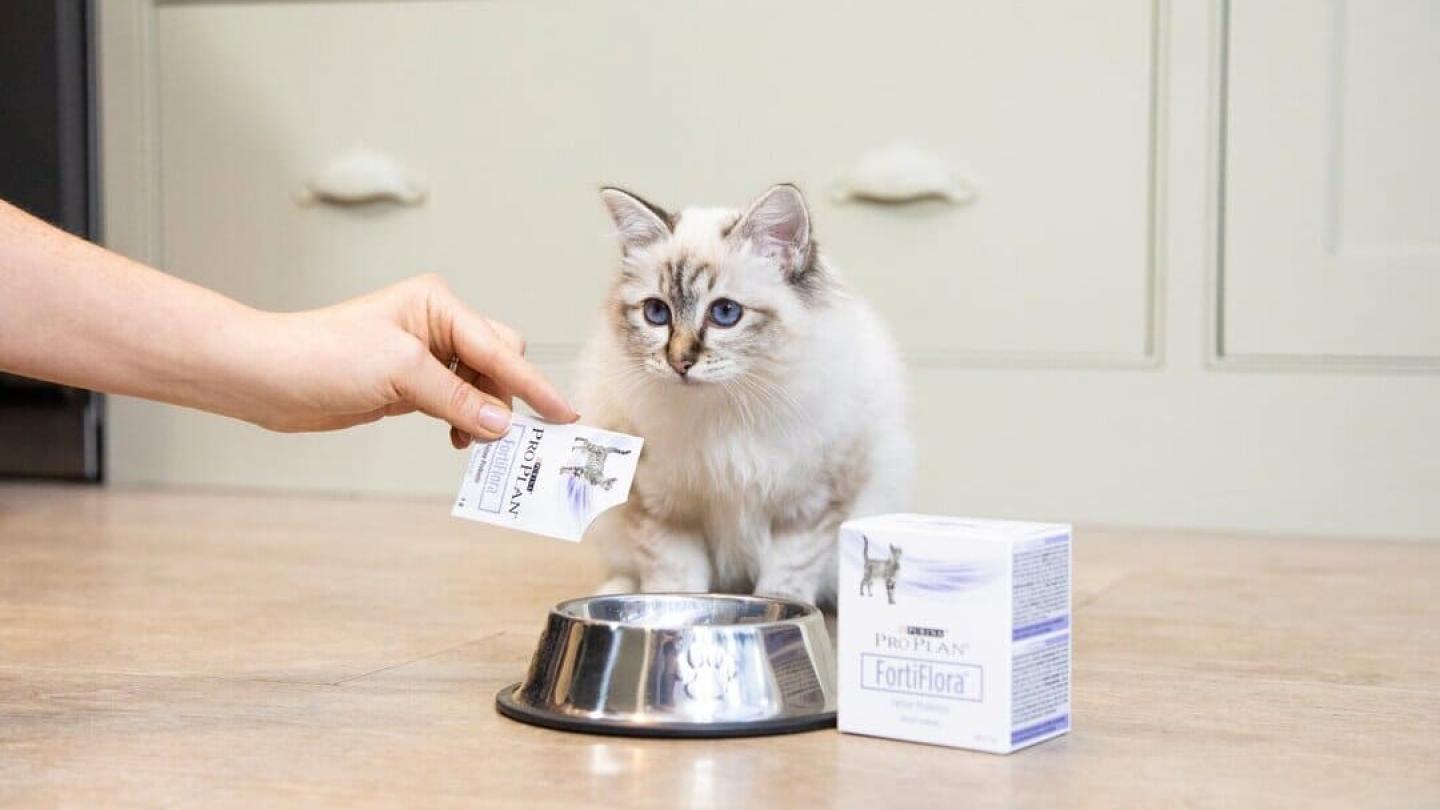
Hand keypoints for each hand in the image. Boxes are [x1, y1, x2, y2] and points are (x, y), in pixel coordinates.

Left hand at [252, 274, 576, 444]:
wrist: (267, 377)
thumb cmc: (321, 356)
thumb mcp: (399, 373)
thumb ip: (456, 398)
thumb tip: (501, 424)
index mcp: (438, 304)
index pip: (498, 348)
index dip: (532, 384)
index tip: (563, 414)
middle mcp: (436, 324)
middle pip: (499, 361)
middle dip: (507, 398)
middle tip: (513, 436)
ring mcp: (425, 355)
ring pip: (481, 385)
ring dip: (484, 414)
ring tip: (476, 443)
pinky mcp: (412, 383)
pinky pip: (459, 401)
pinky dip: (466, 421)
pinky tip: (459, 438)